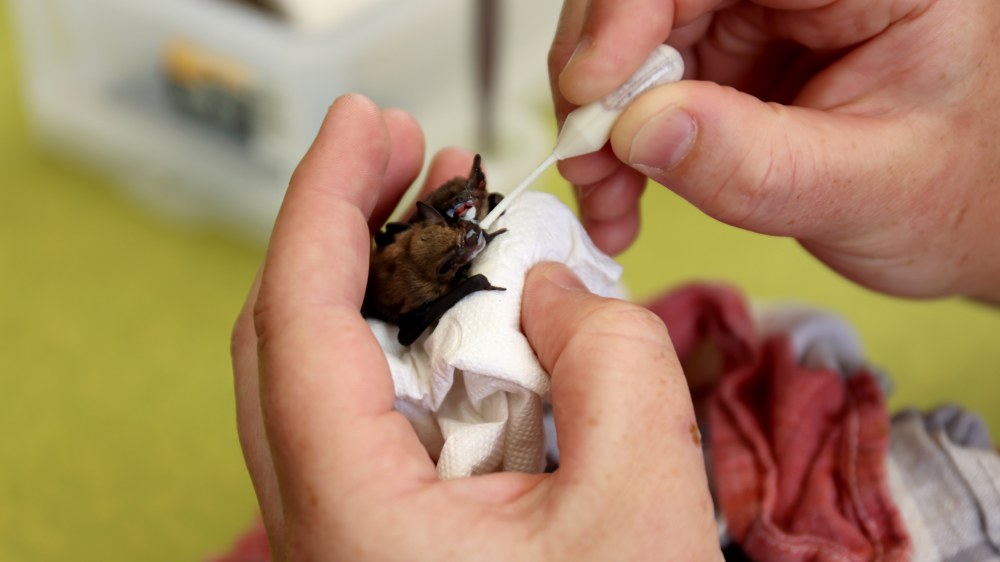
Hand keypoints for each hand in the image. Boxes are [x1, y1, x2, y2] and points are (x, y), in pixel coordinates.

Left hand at [231, 94, 719, 560]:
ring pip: (323, 374)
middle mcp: (318, 523)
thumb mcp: (646, 510)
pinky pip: (369, 416)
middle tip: (416, 158)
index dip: (322, 200)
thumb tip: (551, 288)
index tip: (369, 125)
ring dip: (384, 287)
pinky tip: (473, 321)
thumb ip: (612, 365)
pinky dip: (413, 349)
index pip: (296, 321)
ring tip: (454, 226)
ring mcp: (340, 531)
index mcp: (355, 520)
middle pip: (284, 335)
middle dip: (345, 227)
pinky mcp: (377, 533)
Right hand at [550, 0, 999, 302]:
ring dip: (600, 118)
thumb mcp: (864, 190)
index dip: (631, 7)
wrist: (962, 218)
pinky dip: (617, 139)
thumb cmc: (953, 193)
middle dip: (599, 77)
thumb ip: (753, 163)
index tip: (592, 87)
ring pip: (632, 34)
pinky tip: (621, 191)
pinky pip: (643, 79)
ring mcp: (760, 8)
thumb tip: (639, 128)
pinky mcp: (729, 48)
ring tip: (605, 194)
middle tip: (586, 158)